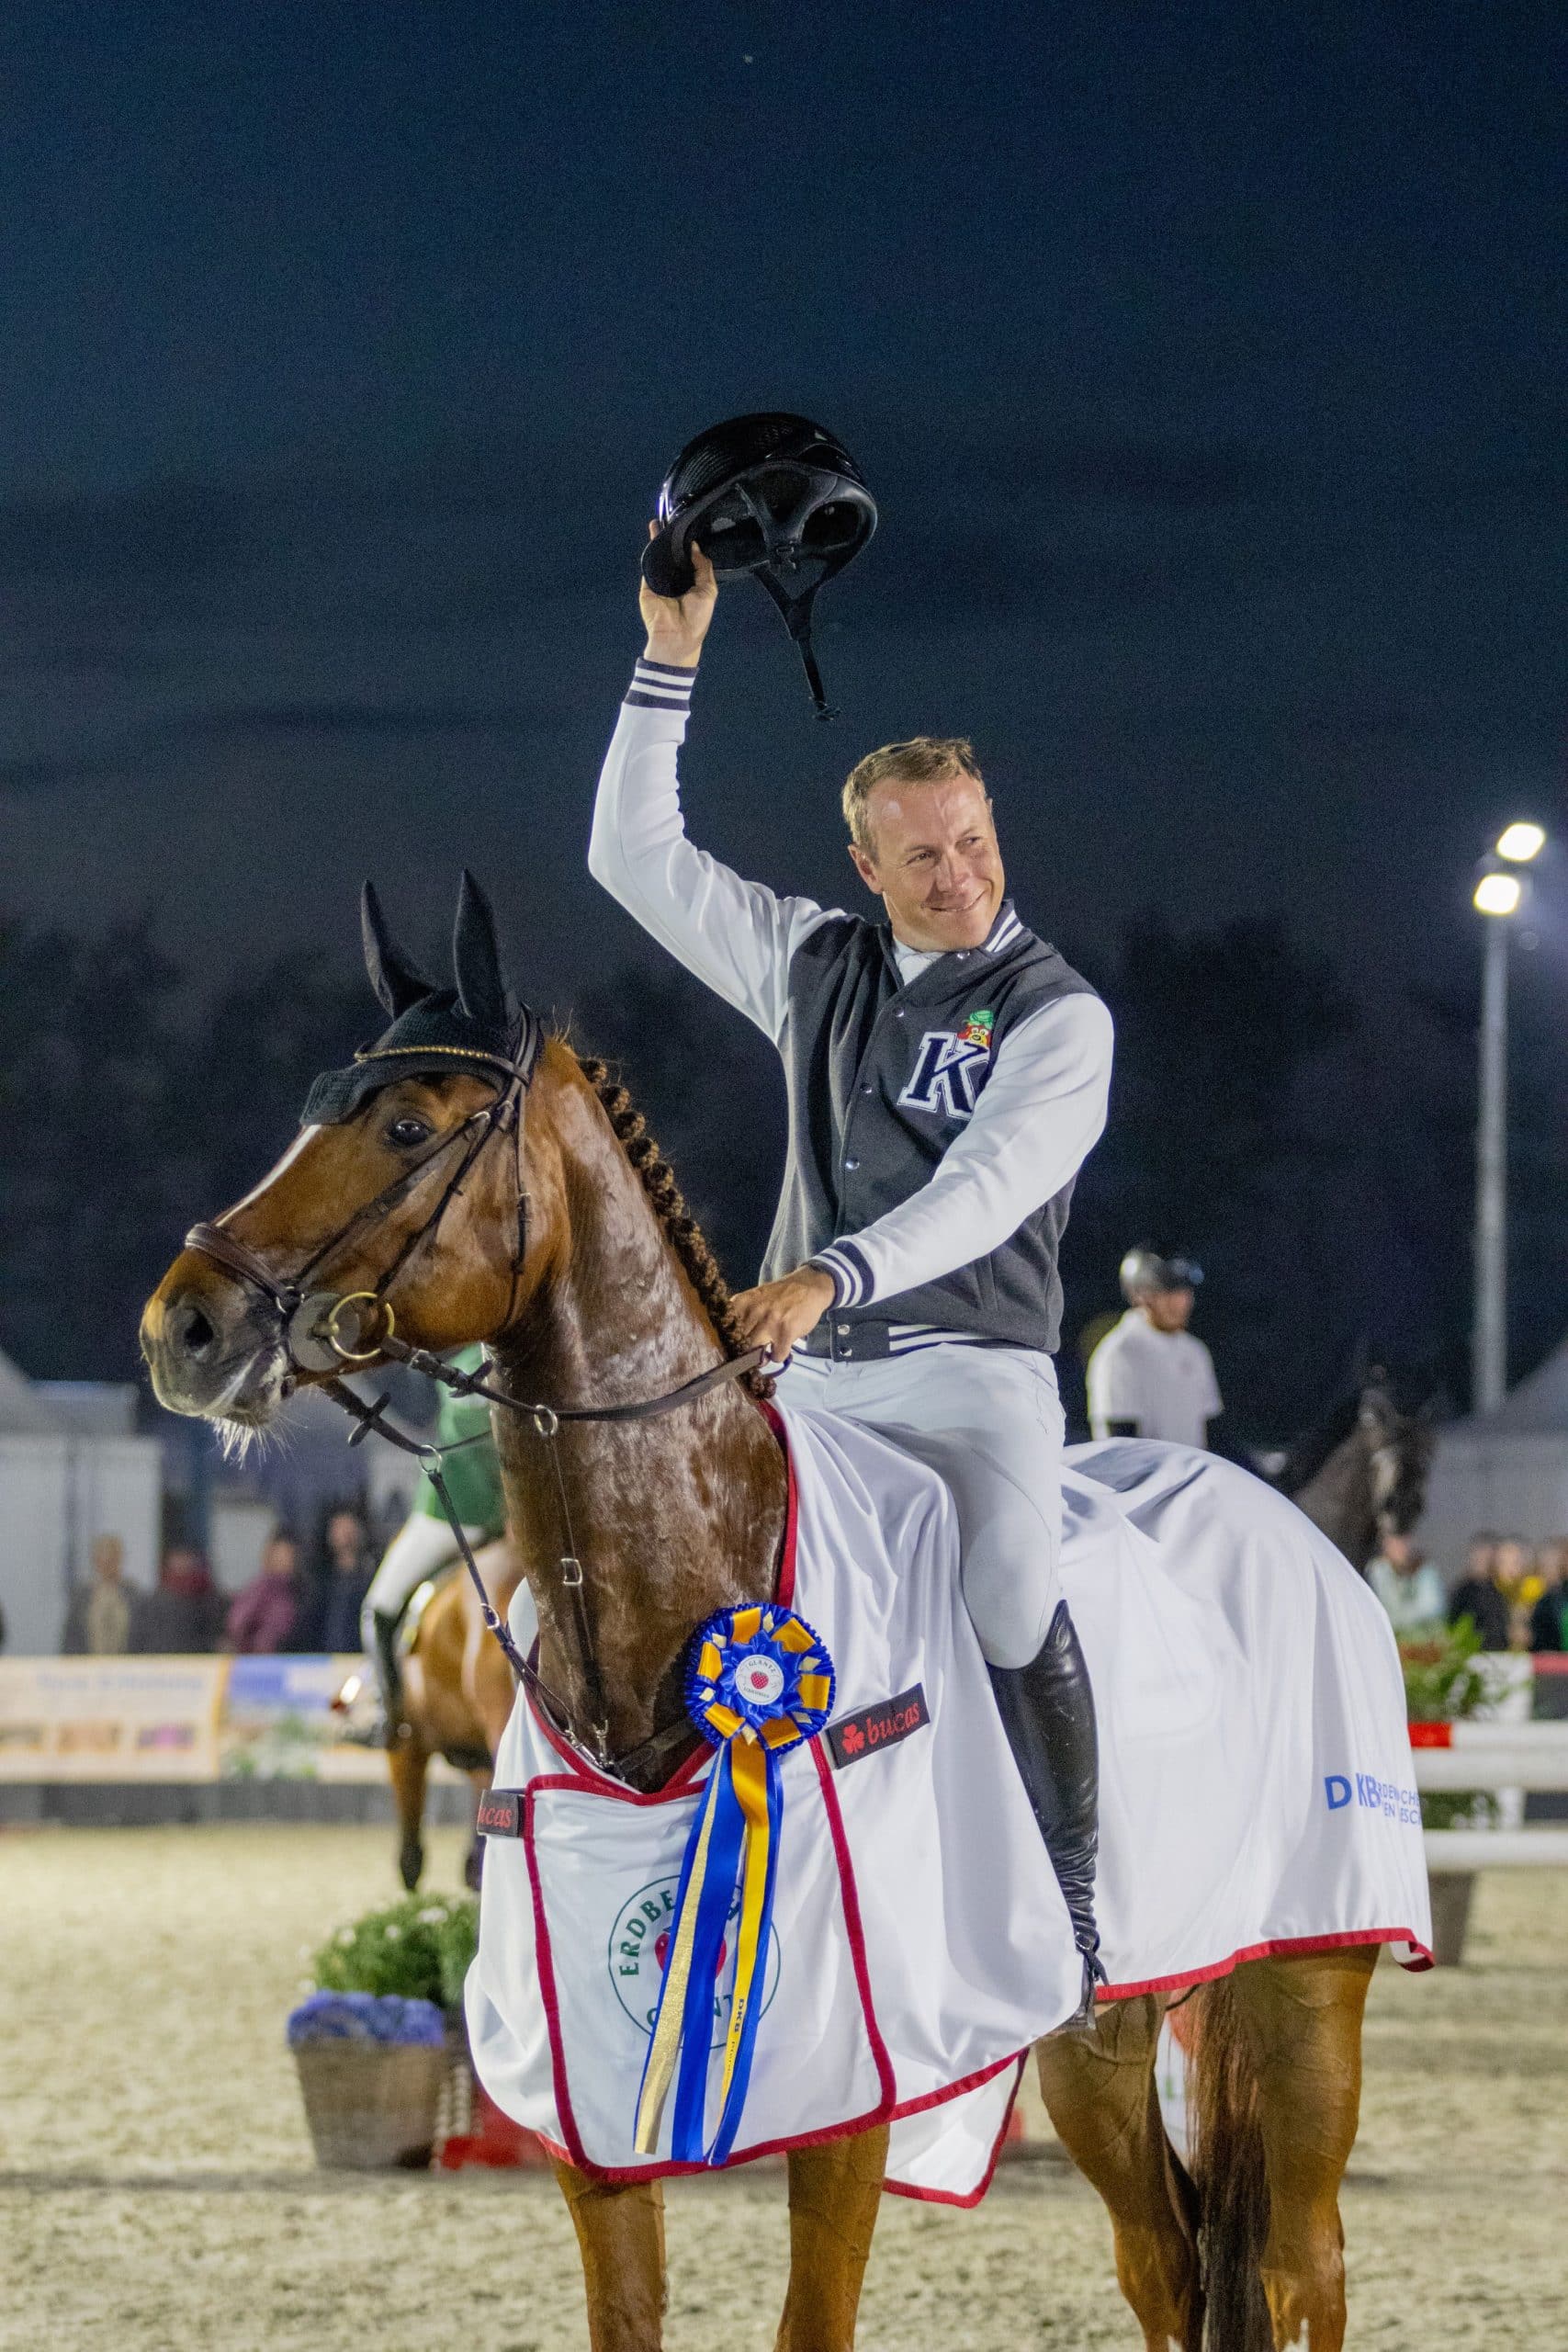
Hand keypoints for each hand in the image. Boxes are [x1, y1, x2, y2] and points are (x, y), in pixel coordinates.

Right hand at [640, 524, 717, 669]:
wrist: (676, 636)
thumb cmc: (697, 618)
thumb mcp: (708, 590)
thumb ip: (703, 567)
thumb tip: (695, 547)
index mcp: (691, 582)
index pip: (689, 560)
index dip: (689, 545)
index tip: (689, 529)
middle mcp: (675, 580)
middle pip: (672, 556)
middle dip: (672, 540)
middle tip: (673, 519)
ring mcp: (660, 581)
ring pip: (659, 557)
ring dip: (658, 540)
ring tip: (659, 521)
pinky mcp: (647, 583)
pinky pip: (649, 564)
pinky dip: (651, 550)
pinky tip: (654, 534)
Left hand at [730, 1266, 835, 1366]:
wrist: (808, 1286)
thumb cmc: (779, 1295)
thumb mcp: (755, 1298)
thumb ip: (741, 1314)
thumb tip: (728, 1341)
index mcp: (742, 1303)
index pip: (724, 1330)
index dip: (727, 1344)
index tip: (732, 1349)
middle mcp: (753, 1312)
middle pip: (739, 1345)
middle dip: (744, 1353)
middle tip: (752, 1353)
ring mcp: (770, 1322)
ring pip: (755, 1354)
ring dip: (760, 1358)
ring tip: (766, 1352)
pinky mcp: (786, 1332)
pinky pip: (776, 1356)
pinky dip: (779, 1356)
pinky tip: (781, 1347)